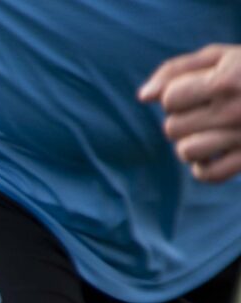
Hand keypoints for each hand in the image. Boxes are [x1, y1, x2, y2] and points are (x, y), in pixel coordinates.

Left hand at [142, 44, 240, 182]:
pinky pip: (207, 174)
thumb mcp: (222, 57)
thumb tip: (142, 97)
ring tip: (208, 131)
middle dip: (182, 119)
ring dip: (190, 143)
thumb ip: (177, 70)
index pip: (170, 98)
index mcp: (229, 79)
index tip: (195, 91)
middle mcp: (237, 109)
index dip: (176, 95)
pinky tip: (215, 151)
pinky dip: (204, 166)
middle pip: (173, 127)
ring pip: (186, 152)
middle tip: (205, 111)